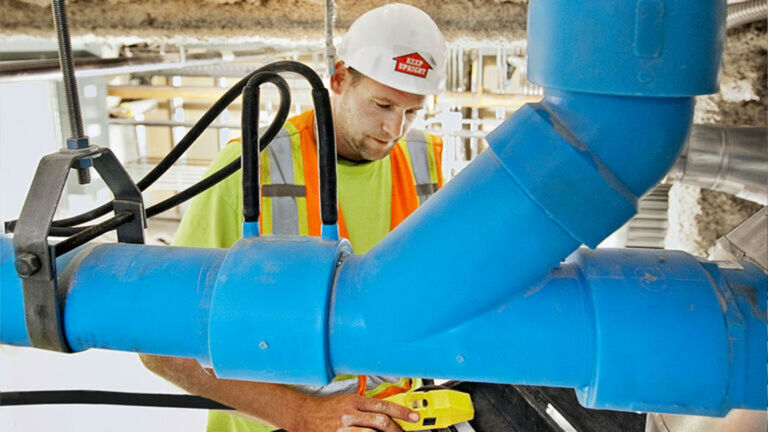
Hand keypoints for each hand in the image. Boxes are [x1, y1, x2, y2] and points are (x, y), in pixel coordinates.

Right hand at [293, 393, 419, 431]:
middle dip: (396, 430)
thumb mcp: (346, 401)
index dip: (402, 412)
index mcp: (354, 401)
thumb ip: (365, 407)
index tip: (414, 417)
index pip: (383, 405)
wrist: (303, 415)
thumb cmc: (326, 408)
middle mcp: (349, 413)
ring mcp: (343, 427)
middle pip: (381, 421)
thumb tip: (387, 415)